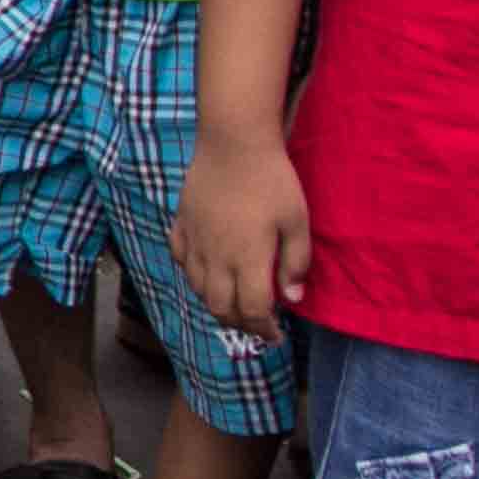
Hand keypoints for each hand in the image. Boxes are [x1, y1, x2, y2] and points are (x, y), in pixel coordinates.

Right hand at [172, 140, 311, 340]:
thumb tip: (292, 298)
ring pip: (198, 289)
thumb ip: (295, 263)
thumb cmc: (272, 181)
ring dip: (216, 304)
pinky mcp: (181, 225)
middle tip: (256, 323)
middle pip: (221, 307)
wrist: (232, 143)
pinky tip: (207, 271)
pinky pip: (181, 261)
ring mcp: (194, 242)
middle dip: (240, 324)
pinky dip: (193, 275)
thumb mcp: (297, 222)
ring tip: (234, 303)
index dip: (265, 329)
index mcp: (247, 260)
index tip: (276, 334)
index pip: (252, 310)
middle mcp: (216, 258)